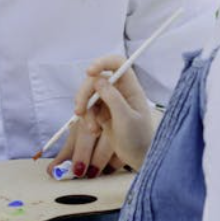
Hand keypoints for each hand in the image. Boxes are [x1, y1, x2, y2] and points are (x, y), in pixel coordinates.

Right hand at [50, 55, 157, 173]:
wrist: (139, 158)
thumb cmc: (139, 139)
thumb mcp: (126, 119)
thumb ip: (113, 98)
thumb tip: (98, 80)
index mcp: (130, 87)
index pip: (117, 63)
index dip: (102, 63)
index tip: (89, 72)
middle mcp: (119, 91)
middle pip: (95, 80)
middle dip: (84, 94)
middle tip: (80, 111)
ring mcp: (109, 101)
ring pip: (88, 95)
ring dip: (85, 111)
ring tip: (93, 129)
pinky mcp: (101, 112)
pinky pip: (87, 109)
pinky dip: (86, 119)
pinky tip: (95, 131)